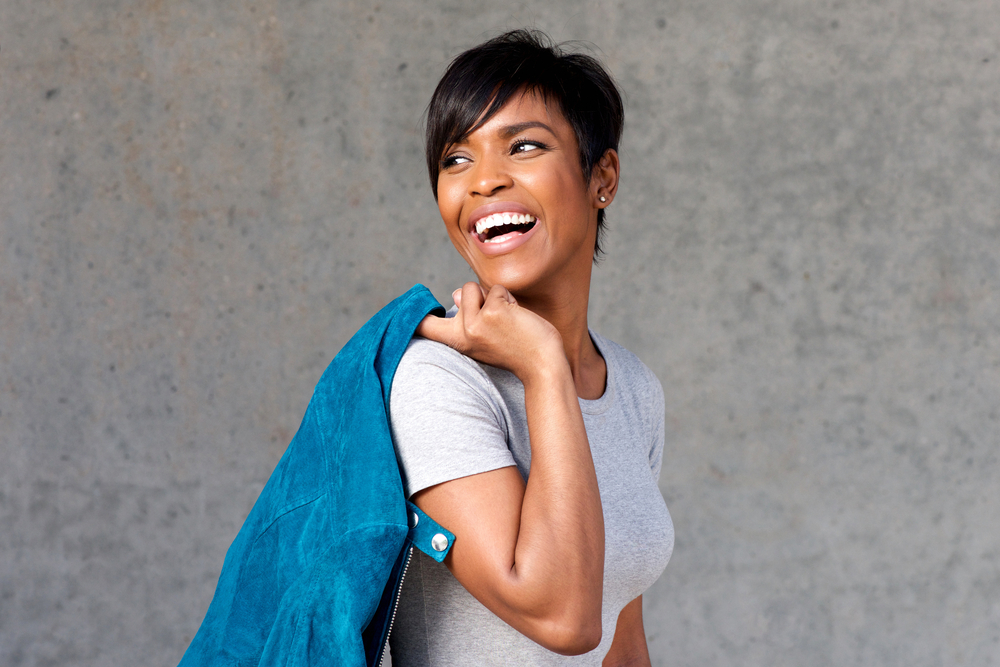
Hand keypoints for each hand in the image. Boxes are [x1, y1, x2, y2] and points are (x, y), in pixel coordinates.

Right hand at [416, 282, 564, 380]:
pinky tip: (518, 319)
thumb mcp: (483, 336)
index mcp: (457, 341)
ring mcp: (475, 323)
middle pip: (459, 294)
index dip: (411, 313)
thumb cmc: (516, 349)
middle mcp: (462, 333)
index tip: (402, 309)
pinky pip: (498, 290)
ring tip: (508, 319)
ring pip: (480, 287)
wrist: (542, 364)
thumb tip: (453, 294)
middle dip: (473, 295)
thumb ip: (467, 316)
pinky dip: (510, 299)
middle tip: (490, 317)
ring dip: (495, 296)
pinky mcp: (492, 312)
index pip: (424, 327)